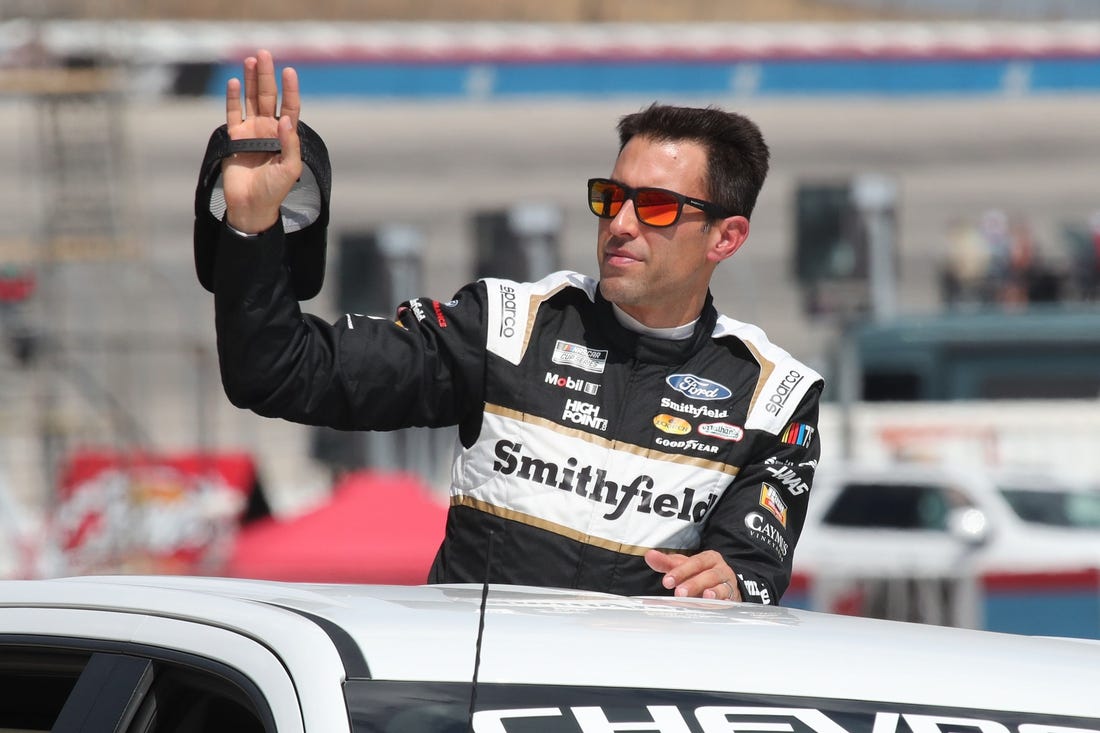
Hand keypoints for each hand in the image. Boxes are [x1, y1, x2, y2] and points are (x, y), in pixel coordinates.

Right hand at [222, 49, 302, 233]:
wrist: (251, 205)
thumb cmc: (275, 190)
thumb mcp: (290, 169)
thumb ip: (290, 144)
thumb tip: (285, 119)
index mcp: (285, 136)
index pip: (290, 107)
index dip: (290, 89)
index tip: (290, 70)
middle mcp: (269, 129)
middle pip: (269, 96)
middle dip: (267, 75)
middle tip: (265, 53)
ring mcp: (251, 131)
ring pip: (252, 99)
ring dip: (252, 80)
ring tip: (252, 60)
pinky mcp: (234, 137)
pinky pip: (233, 112)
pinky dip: (233, 98)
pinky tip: (235, 82)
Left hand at [644, 548, 740, 601]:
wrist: (726, 584)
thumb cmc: (702, 574)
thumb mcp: (685, 566)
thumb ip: (667, 562)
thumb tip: (649, 555)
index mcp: (708, 559)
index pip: (695, 563)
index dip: (681, 571)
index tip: (667, 581)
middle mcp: (720, 570)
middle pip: (708, 575)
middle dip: (694, 584)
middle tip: (679, 593)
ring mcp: (727, 585)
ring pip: (721, 588)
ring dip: (713, 593)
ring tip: (705, 597)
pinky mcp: (733, 599)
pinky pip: (730, 601)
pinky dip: (725, 603)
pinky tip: (719, 605)